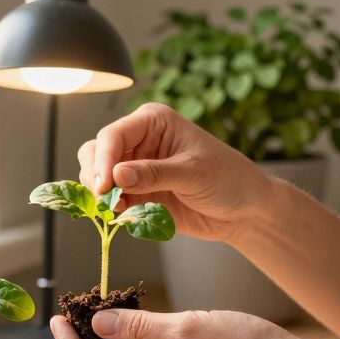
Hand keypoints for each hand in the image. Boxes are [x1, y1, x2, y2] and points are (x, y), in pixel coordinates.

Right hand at [77, 102, 274, 243]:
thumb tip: (117, 176)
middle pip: (96, 151)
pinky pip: (112, 199)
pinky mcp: (137, 193)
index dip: (103, 161)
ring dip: (102, 194)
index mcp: (153, 122)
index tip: (104, 186)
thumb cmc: (228, 179)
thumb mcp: (193, 173)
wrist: (243, 210)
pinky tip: (124, 216)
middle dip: (96, 176)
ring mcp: (136, 167)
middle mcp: (139, 141)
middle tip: (105, 201)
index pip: (113, 135)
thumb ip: (154, 174)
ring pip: (97, 176)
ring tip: (118, 210)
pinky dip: (112, 209)